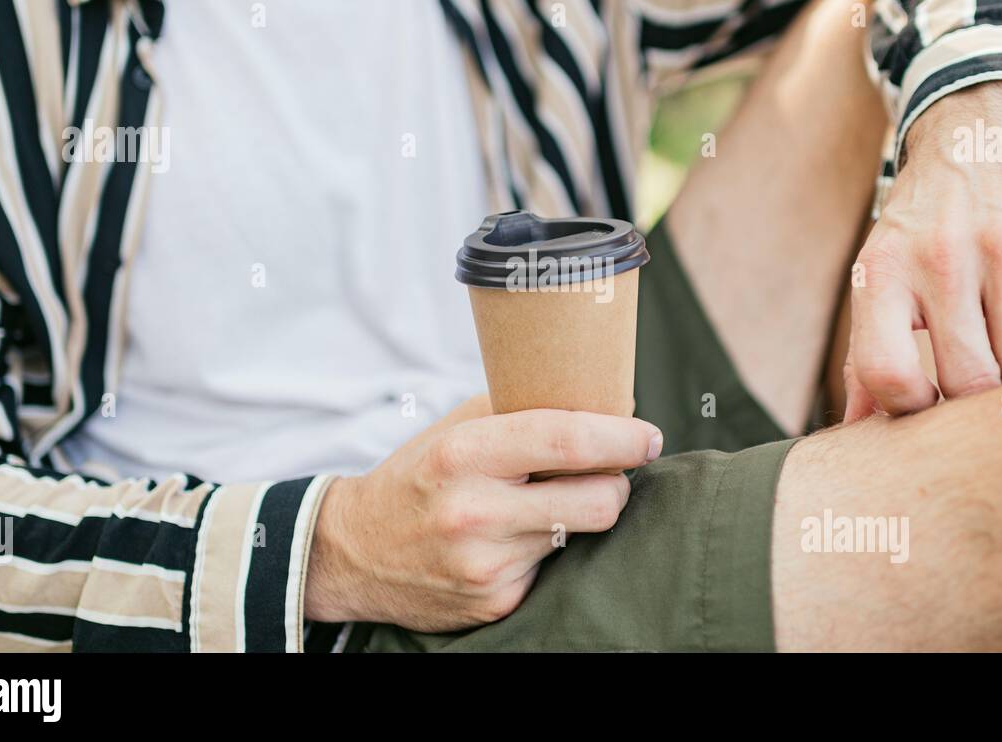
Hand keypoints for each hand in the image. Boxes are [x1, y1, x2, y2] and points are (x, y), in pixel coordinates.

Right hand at [304, 396, 662, 629]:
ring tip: (552, 500)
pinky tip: (518, 539)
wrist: (353, 553)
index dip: (622, 437)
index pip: (568, 440)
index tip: (648, 435)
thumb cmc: (418, 477)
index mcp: (464, 455)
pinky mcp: (494, 602)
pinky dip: (548, 549)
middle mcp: (475, 512)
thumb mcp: (455, 430)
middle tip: (613, 470)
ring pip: (581, 534)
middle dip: (617, 482)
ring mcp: (486, 565)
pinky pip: (553, 569)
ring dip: (580, 514)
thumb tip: (601, 399)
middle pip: (598, 500)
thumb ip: (521, 410)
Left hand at [844, 81, 1001, 421]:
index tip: (924, 406)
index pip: (884, 371)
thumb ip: (866, 357)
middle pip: (965, 379)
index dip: (906, 409)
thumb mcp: (880, 277)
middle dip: (971, 406)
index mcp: (882, 272)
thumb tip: (855, 434)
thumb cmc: (920, 230)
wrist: (979, 135)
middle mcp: (940, 258)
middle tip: (974, 402)